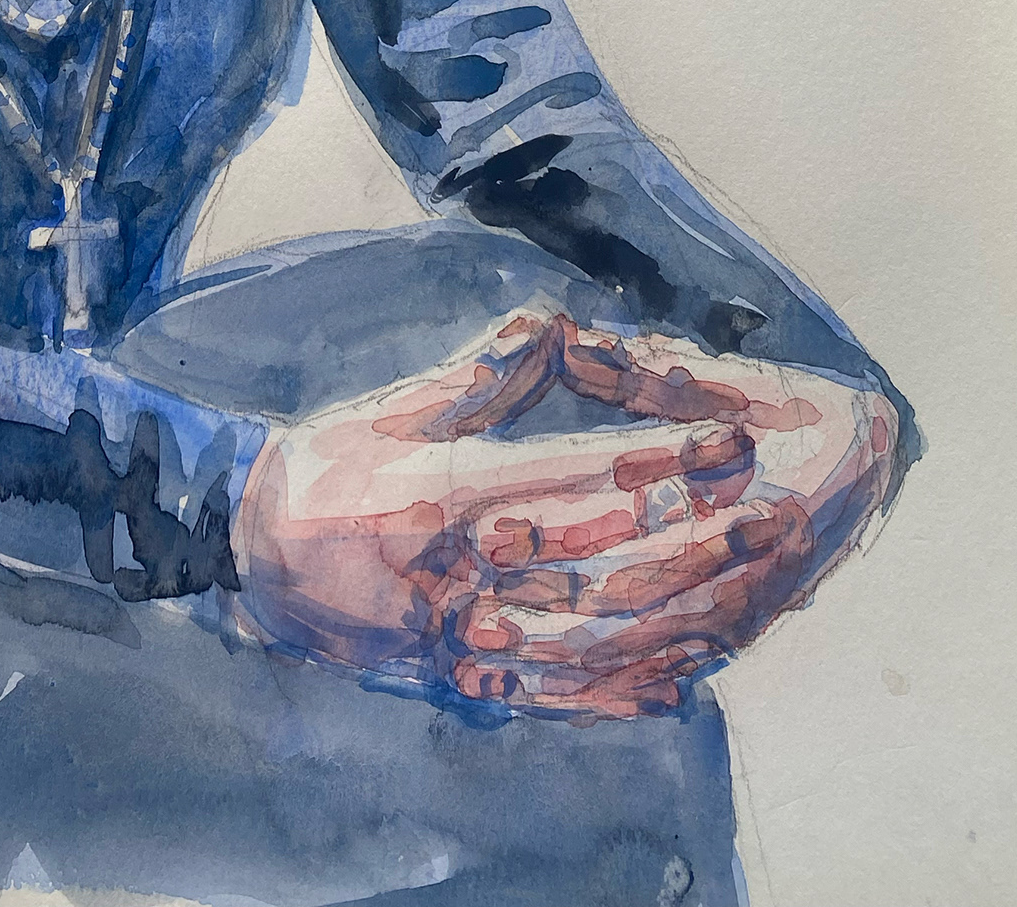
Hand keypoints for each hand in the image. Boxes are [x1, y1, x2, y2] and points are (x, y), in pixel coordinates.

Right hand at [232, 312, 895, 717]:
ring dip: (676, 612)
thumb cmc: (326, 463)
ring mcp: (456, 636)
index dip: (655, 461)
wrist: (248, 557)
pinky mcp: (456, 679)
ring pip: (588, 635)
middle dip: (689, 534)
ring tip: (746, 587)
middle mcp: (454, 573)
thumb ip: (484, 372)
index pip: (570, 478)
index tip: (724, 440)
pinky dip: (622, 687)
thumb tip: (560, 322)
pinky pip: (553, 693)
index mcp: (440, 493)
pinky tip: (683, 672)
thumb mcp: (396, 403)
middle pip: (594, 558)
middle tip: (768, 506)